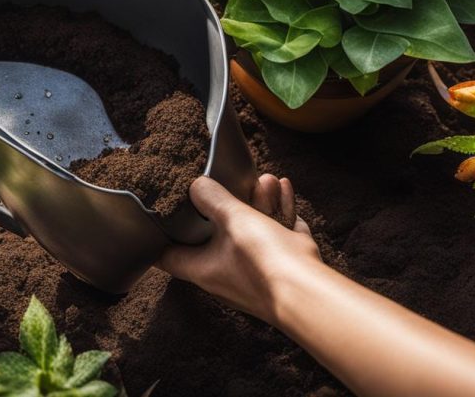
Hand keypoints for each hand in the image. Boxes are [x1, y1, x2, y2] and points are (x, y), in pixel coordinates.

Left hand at [158, 174, 321, 323]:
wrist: (312, 295)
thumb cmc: (265, 261)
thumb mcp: (233, 219)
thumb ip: (212, 199)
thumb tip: (196, 186)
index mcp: (203, 269)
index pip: (169, 256)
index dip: (164, 235)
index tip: (162, 216)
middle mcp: (227, 277)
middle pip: (218, 236)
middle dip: (228, 205)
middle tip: (236, 181)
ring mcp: (257, 277)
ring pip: (253, 233)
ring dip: (260, 204)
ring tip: (268, 179)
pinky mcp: (283, 272)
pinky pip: (278, 238)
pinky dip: (280, 213)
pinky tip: (284, 188)